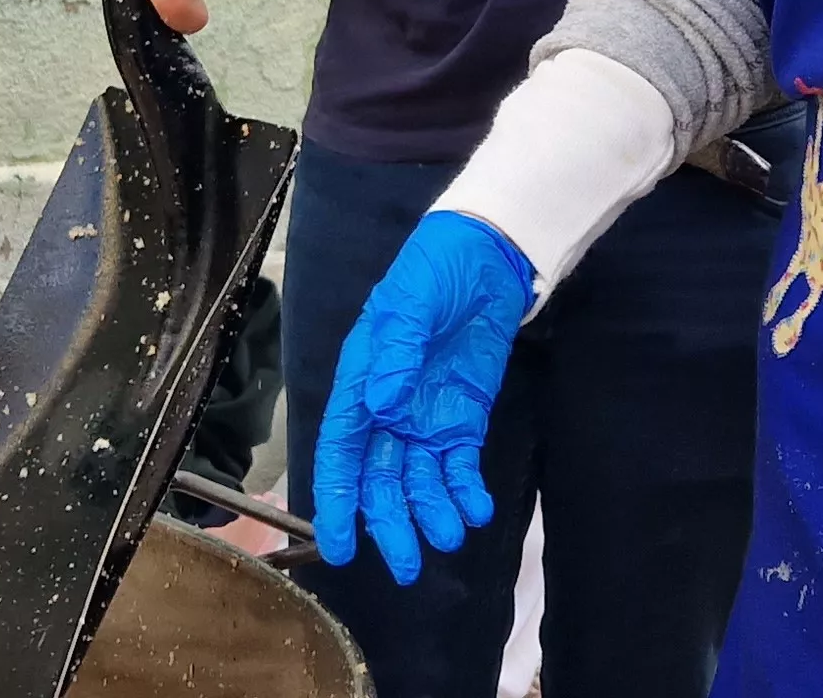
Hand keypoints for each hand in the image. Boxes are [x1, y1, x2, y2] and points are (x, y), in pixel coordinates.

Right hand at [314, 211, 529, 585]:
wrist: (486, 256)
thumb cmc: (433, 270)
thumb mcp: (410, 304)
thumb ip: (396, 353)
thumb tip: (380, 404)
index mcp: (360, 385)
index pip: (342, 452)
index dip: (337, 500)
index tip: (336, 546)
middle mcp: (386, 412)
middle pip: (380, 480)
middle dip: (389, 523)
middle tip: (407, 566)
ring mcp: (425, 419)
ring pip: (419, 482)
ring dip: (430, 514)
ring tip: (449, 536)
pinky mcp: (461, 420)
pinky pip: (458, 468)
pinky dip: (465, 493)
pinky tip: (477, 510)